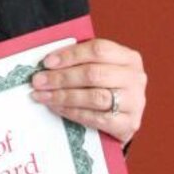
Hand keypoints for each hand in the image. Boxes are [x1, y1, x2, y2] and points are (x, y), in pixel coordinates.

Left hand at [30, 37, 146, 146]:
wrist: (124, 117)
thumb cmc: (106, 86)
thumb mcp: (101, 67)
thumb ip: (80, 61)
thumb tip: (48, 62)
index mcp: (129, 57)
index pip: (98, 50)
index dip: (70, 55)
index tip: (47, 62)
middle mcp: (135, 78)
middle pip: (94, 74)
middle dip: (61, 77)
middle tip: (39, 81)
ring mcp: (134, 102)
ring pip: (95, 97)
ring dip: (64, 96)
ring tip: (43, 95)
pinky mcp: (129, 124)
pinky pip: (97, 118)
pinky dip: (73, 112)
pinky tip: (57, 108)